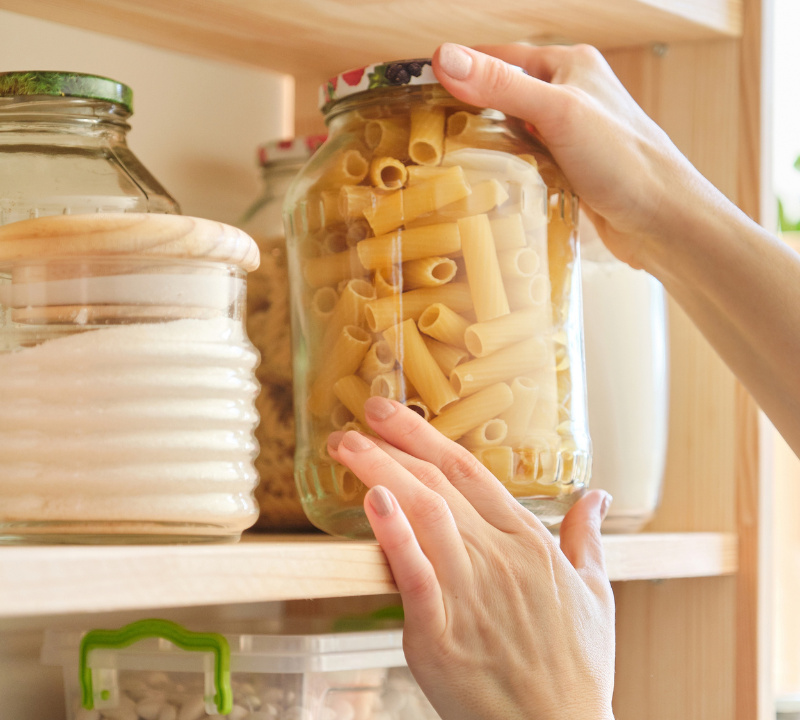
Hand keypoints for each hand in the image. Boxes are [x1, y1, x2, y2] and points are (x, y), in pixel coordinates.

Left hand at [328, 397, 614, 719]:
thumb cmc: (576, 670)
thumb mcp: (597, 595)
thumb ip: (590, 539)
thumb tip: (598, 496)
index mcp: (529, 543)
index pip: (470, 472)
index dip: (426, 436)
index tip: (392, 414)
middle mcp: (499, 558)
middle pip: (439, 484)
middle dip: (394, 443)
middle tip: (361, 414)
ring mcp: (470, 592)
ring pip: (424, 514)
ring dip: (382, 472)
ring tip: (348, 446)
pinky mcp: (441, 633)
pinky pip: (415, 573)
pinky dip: (393, 535)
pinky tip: (371, 503)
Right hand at [432, 42, 719, 270]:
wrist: (663, 221)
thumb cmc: (624, 161)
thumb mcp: (557, 114)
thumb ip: (501, 86)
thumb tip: (445, 58)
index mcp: (570, 65)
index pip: (500, 57)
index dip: (459, 69)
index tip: (418, 87)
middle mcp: (570, 94)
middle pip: (503, 94)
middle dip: (467, 110)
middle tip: (426, 131)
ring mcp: (571, 134)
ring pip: (513, 130)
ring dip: (486, 143)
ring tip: (447, 159)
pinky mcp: (570, 168)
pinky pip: (526, 160)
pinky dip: (505, 168)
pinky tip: (487, 182)